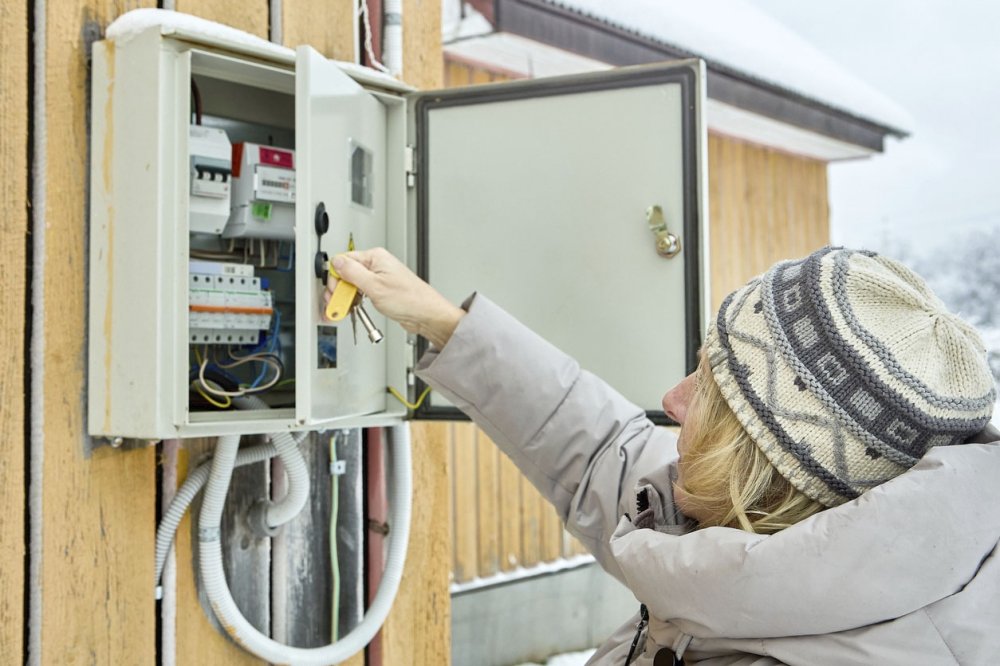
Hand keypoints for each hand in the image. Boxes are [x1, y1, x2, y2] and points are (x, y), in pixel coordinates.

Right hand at [326, 248, 464, 348]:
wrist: (426, 315)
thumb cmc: (409, 299)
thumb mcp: (374, 286)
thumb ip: (352, 273)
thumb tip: (336, 262)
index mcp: (375, 257)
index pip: (344, 260)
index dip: (335, 278)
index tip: (334, 292)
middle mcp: (377, 265)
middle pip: (346, 273)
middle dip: (339, 289)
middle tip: (337, 304)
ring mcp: (378, 278)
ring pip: (352, 284)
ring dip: (346, 297)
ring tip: (343, 309)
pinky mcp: (380, 290)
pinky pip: (361, 292)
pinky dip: (355, 301)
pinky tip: (352, 308)